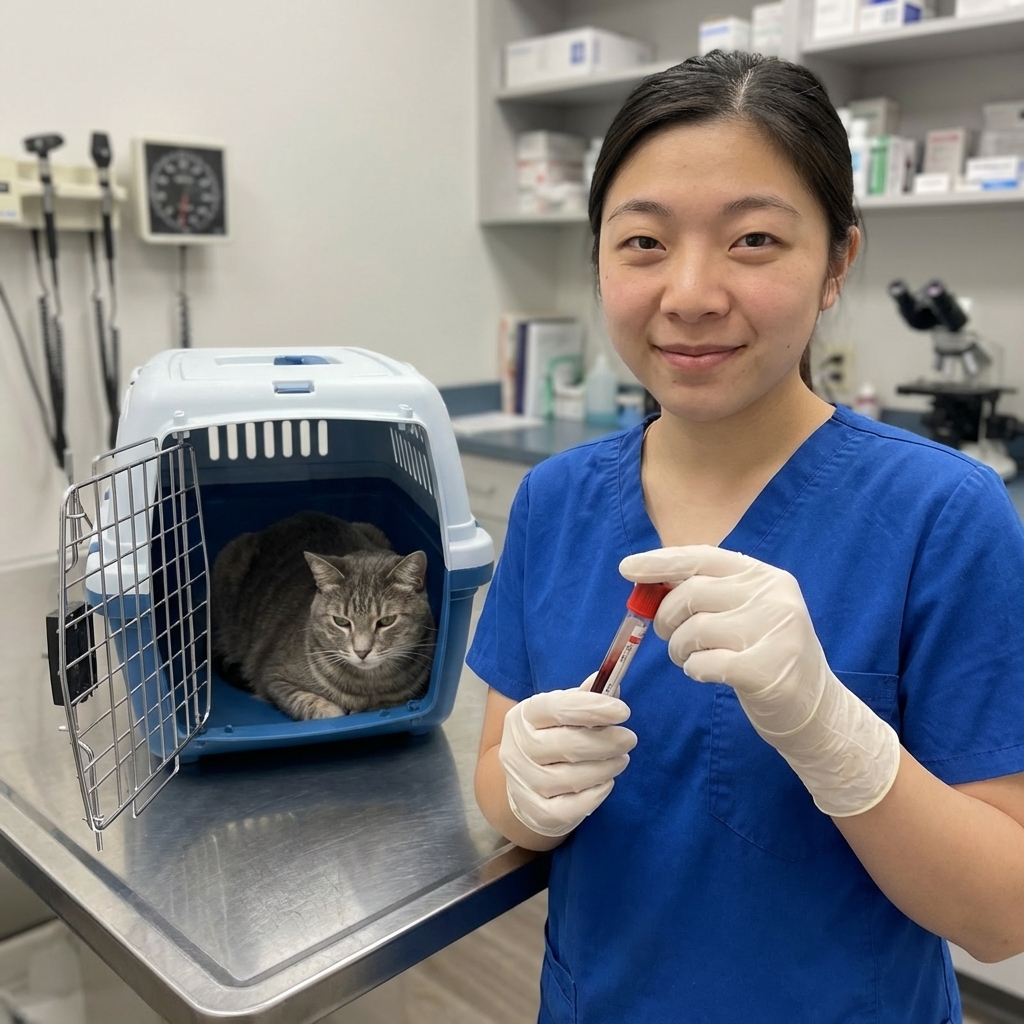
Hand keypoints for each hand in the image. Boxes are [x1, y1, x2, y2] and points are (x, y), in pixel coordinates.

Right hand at [498, 678, 636, 836]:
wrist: (521, 782)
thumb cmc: (548, 738)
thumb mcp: (559, 713)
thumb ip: (585, 699)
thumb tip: (614, 686)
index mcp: (524, 716)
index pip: (557, 708)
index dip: (593, 708)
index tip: (623, 711)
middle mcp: (518, 748)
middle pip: (568, 745)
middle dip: (607, 742)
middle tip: (629, 739)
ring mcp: (524, 782)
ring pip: (572, 778)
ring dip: (606, 768)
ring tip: (620, 760)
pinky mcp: (535, 812)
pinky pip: (570, 808)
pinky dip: (595, 795)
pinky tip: (606, 783)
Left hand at [620, 546, 898, 817]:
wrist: (816, 712)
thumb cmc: (765, 657)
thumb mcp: (746, 613)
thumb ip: (708, 593)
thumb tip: (648, 580)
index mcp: (766, 576)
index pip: (703, 557)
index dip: (660, 561)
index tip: (627, 568)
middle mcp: (775, 597)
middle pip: (692, 592)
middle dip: (666, 616)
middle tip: (666, 635)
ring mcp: (776, 632)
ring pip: (695, 628)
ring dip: (678, 648)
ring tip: (689, 658)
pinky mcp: (768, 670)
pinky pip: (704, 662)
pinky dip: (694, 669)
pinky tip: (705, 673)